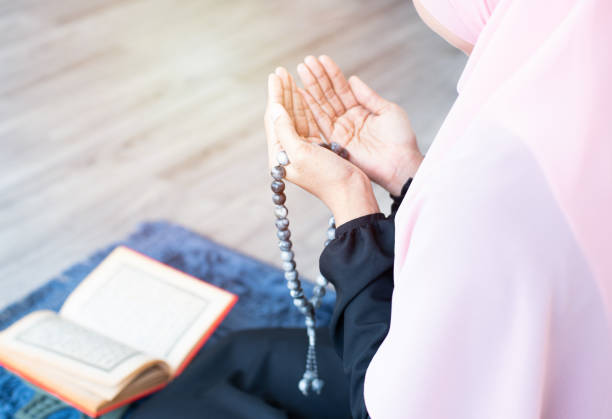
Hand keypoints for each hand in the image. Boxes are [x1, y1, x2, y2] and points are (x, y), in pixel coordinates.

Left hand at [264, 67, 379, 224]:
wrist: (351, 194)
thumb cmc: (328, 178)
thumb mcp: (303, 153)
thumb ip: (286, 130)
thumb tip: (275, 108)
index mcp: (280, 156)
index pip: (274, 119)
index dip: (275, 95)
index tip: (275, 75)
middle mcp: (288, 153)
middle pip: (283, 116)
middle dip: (283, 93)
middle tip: (281, 71)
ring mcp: (303, 151)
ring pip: (295, 117)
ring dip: (293, 97)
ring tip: (290, 77)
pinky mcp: (317, 149)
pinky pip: (307, 123)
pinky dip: (306, 107)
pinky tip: (305, 94)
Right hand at [297, 55, 422, 195]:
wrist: (400, 163)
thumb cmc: (400, 138)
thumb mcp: (387, 110)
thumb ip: (367, 96)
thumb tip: (352, 79)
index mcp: (361, 110)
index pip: (343, 88)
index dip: (332, 73)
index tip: (321, 59)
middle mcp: (348, 119)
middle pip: (329, 95)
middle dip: (318, 77)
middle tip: (306, 61)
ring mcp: (341, 130)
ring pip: (322, 105)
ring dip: (311, 87)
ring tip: (301, 70)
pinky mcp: (335, 142)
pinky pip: (320, 122)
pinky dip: (310, 107)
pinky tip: (302, 93)